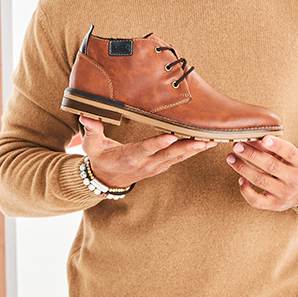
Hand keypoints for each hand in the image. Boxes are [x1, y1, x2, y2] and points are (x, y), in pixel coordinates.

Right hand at [79, 116, 216, 187]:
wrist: (107, 180)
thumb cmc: (100, 158)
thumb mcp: (91, 146)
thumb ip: (91, 130)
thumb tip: (86, 115)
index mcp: (130, 156)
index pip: (146, 148)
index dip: (159, 143)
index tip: (172, 136)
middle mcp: (146, 163)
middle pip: (169, 154)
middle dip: (187, 147)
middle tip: (204, 140)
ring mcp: (155, 166)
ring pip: (178, 157)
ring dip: (195, 150)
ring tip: (211, 141)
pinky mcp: (162, 166)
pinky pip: (179, 159)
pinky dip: (193, 152)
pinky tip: (205, 144)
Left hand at [226, 135, 297, 210]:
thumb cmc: (293, 167)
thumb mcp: (288, 155)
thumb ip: (271, 147)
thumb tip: (250, 140)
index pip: (290, 152)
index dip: (277, 145)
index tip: (264, 138)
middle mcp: (294, 179)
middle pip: (271, 166)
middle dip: (251, 154)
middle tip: (237, 145)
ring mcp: (284, 194)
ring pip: (261, 180)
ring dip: (243, 168)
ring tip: (231, 158)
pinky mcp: (275, 205)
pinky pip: (257, 200)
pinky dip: (246, 190)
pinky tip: (240, 178)